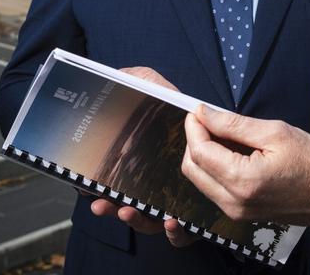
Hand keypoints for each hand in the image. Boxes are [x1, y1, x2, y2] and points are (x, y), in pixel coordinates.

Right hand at [88, 65, 195, 245]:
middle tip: (101, 203)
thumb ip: (145, 82)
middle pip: (126, 204)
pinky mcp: (196, 216)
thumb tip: (120, 74)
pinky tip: (172, 220)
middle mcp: (154, 187)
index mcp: (141, 165)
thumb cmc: (187, 116)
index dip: (98, 187)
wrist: (225, 131)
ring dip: (136, 220)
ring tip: (128, 211)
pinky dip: (174, 232)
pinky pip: (183, 234)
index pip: (115, 182)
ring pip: (149, 223)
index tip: (85, 186)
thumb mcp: (165, 96)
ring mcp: (173, 203)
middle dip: (110, 206)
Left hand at [182, 105, 309, 230]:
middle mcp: (233, 202)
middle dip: (195, 141)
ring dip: (204, 155)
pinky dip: (214, 169)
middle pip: (192, 169)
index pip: (199, 152)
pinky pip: (213, 189)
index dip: (194, 127)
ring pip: (199, 180)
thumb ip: (234, 124)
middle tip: (210, 121)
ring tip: (225, 135)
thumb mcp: (275, 132)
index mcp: (242, 180)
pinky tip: (232, 153)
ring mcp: (235, 212)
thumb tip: (204, 114)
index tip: (198, 110)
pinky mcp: (240, 215)